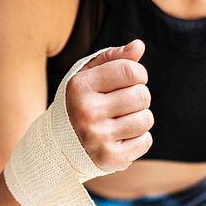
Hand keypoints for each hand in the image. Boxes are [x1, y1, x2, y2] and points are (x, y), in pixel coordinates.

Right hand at [66, 39, 152, 172]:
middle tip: (124, 103)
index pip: (130, 71)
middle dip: (138, 97)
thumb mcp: (87, 76)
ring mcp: (98, 137)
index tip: (130, 80)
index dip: (138, 74)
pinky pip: (145, 141)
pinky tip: (121, 137)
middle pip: (141, 95)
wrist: (59, 146)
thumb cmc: (80, 103)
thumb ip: (112, 58)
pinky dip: (138, 139)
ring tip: (121, 121)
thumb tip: (138, 46)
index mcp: (80, 87)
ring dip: (139, 118)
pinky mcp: (110, 158)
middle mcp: (87, 112)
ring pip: (146, 119)